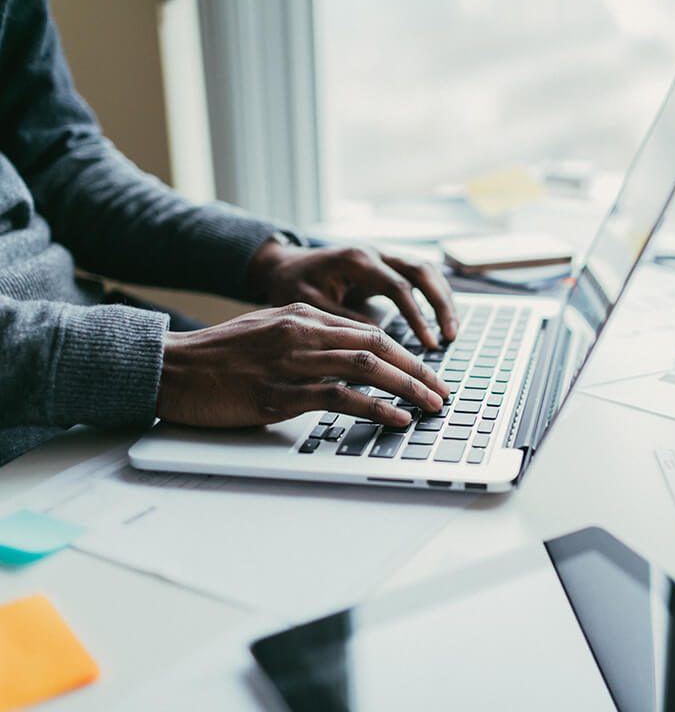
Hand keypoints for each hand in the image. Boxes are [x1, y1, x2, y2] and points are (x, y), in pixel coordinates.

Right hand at [156, 303, 449, 427]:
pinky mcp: (279, 395)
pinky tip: (396, 418)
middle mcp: (302, 332)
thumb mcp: (267, 332)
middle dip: (418, 370)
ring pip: (367, 368)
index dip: (405, 353)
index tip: (427, 372)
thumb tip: (344, 359)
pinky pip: (340, 398)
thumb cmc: (218, 356)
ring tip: (432, 405)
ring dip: (407, 388)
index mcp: (302, 315)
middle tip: (442, 391)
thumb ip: (305, 339)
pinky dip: (375, 408)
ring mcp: (292, 363)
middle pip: (378, 346)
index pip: (369, 330)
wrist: (171, 368)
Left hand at [249, 243, 457, 348]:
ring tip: (451, 331)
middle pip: (422, 271)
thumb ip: (342, 320)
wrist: (283, 263)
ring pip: (425, 270)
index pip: (398, 287)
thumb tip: (377, 343)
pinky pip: (417, 275)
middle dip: (441, 304)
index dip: (417, 316)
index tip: (428, 343)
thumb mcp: (308, 304)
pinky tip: (439, 318)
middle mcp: (374, 253)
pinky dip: (432, 295)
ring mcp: (382, 255)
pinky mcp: (384, 265)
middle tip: (451, 335)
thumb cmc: (291, 283)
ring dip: (442, 299)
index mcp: (355, 260)